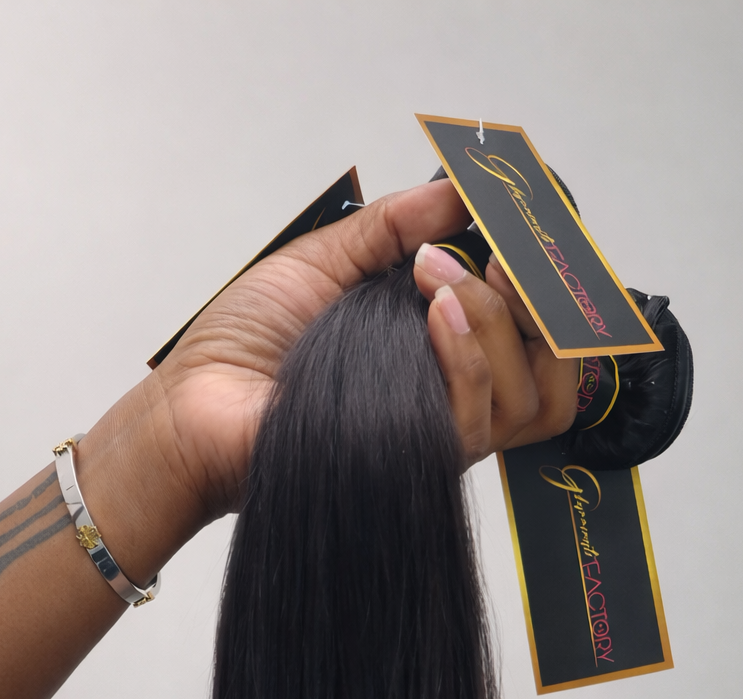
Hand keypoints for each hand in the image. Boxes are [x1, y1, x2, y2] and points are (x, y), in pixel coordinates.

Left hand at [77, 180, 577, 582]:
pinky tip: (437, 310)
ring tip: (442, 279)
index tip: (527, 233)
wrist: (191, 408)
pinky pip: (474, 419)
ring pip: (524, 398)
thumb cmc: (242, 347)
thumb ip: (395, 227)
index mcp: (439, 357)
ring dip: (497, 322)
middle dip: (538, 305)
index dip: (549, 290)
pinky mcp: (414, 463)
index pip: (537, 339)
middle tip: (494, 257)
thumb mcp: (325, 260)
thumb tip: (459, 191)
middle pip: (552, 375)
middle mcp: (449, 403)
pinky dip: (466, 354)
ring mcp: (435, 438)